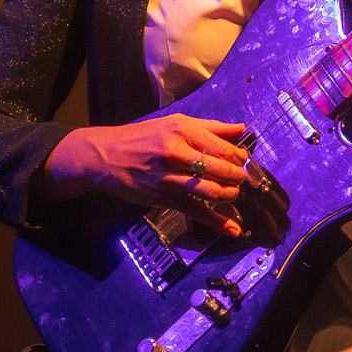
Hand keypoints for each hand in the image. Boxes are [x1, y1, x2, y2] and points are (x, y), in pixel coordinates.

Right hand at [39, 114, 253, 239]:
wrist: (105, 156)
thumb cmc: (142, 137)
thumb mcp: (175, 123)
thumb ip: (210, 127)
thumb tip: (241, 129)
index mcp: (182, 130)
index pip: (223, 147)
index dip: (240, 158)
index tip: (245, 162)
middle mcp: (176, 152)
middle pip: (220, 169)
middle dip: (238, 177)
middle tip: (242, 179)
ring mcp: (168, 177)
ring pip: (210, 190)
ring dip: (229, 195)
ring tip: (233, 194)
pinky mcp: (162, 198)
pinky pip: (195, 211)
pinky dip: (216, 222)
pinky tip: (232, 228)